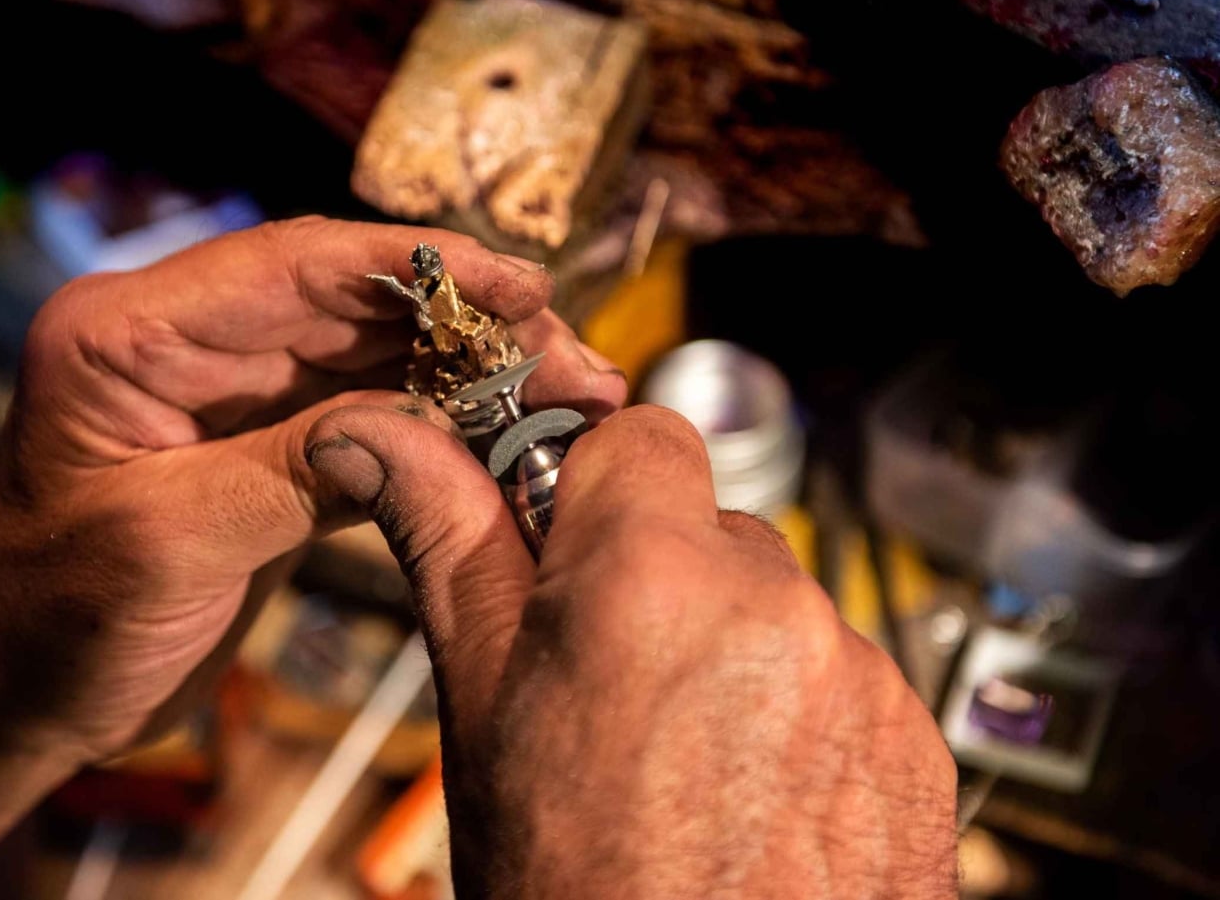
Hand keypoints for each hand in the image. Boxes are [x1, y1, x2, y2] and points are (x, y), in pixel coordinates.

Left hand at [0, 217, 625, 852]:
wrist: (6, 700)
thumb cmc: (44, 624)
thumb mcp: (164, 545)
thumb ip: (290, 473)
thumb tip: (417, 427)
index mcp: (128, 334)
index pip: (291, 265)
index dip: (416, 265)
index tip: (520, 280)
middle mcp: (182, 346)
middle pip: (346, 304)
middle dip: (464, 322)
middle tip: (569, 352)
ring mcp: (226, 400)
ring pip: (367, 359)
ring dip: (463, 372)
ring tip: (562, 388)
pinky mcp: (261, 454)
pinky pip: (363, 419)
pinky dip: (432, 427)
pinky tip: (500, 433)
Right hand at [307, 404, 957, 898]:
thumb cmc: (575, 890)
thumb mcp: (482, 711)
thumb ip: (450, 545)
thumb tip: (378, 440)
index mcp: (650, 578)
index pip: (638, 434)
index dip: (589, 485)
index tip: (560, 543)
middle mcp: (774, 605)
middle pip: (705, 524)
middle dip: (652, 574)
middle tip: (603, 675)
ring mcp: (855, 673)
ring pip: (770, 602)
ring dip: (723, 646)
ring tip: (674, 753)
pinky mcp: (910, 735)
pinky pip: (836, 674)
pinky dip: (789, 708)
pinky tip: (741, 785)